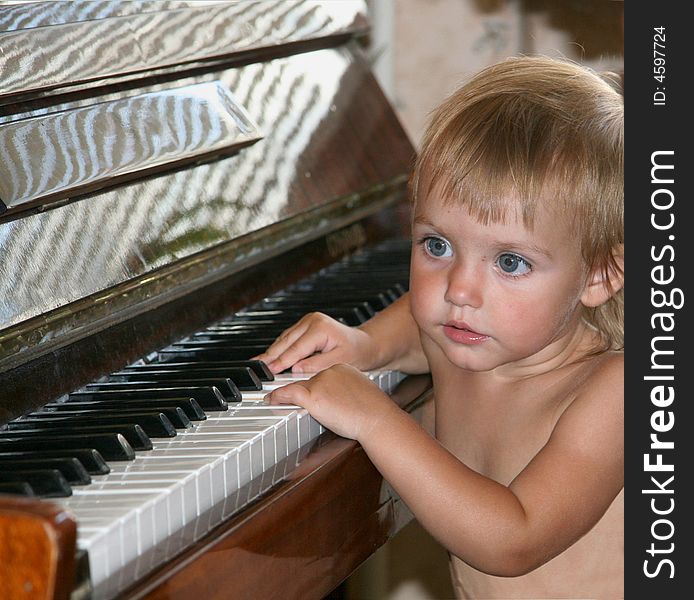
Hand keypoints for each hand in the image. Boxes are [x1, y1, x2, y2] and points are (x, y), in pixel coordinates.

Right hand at [254, 312, 377, 374]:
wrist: (365, 344)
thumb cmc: (357, 351)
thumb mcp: (340, 360)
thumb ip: (317, 364)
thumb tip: (296, 369)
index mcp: (320, 328)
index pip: (296, 348)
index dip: (282, 361)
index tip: (270, 371)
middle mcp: (311, 321)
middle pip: (286, 342)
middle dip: (271, 355)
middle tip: (258, 368)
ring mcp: (308, 321)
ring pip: (285, 339)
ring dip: (273, 351)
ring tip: (260, 364)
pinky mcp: (306, 326)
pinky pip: (289, 338)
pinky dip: (280, 348)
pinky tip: (271, 357)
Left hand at [264, 363, 395, 440]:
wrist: (377, 419)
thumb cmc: (374, 412)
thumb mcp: (361, 393)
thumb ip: (347, 392)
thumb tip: (339, 401)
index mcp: (342, 368)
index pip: (320, 374)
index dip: (311, 386)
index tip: (306, 393)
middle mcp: (330, 371)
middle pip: (308, 380)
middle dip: (300, 392)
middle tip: (285, 398)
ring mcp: (320, 382)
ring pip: (297, 385)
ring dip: (285, 394)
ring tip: (275, 399)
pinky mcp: (314, 395)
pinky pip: (289, 393)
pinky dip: (278, 396)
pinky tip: (271, 400)